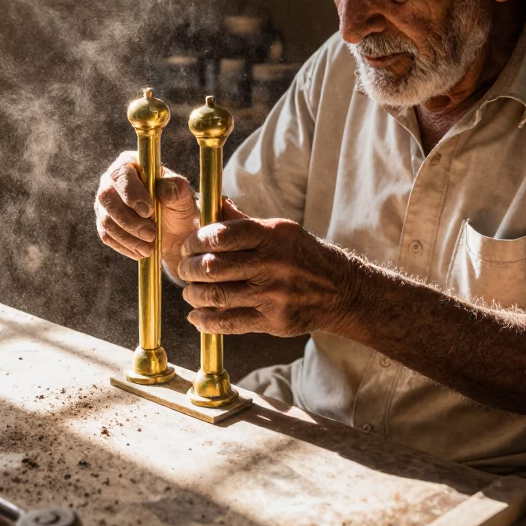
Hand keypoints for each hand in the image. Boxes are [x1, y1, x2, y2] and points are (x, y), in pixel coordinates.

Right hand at [94, 151, 196, 269]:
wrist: (176, 233)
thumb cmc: (179, 208)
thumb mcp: (185, 198)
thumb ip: (177, 189)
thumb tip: (164, 187)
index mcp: (131, 164)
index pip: (121, 174)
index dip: (131, 193)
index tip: (149, 211)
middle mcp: (112, 181)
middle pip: (106, 196)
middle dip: (129, 220)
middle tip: (151, 234)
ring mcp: (105, 203)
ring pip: (106, 219)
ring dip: (129, 236)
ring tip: (150, 246)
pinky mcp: (104, 222)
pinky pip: (107, 235)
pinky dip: (125, 246)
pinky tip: (141, 251)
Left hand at [178, 201, 361, 336]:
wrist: (341, 290)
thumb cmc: (302, 255)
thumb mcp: (280, 231)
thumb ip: (243, 222)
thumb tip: (213, 202)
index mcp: (271, 236)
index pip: (221, 235)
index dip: (195, 241)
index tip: (187, 246)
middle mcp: (272, 264)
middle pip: (213, 267)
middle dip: (189, 269)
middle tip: (184, 269)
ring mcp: (273, 295)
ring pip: (217, 296)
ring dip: (194, 295)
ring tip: (190, 292)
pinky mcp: (274, 321)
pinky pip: (230, 323)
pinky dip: (206, 321)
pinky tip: (197, 317)